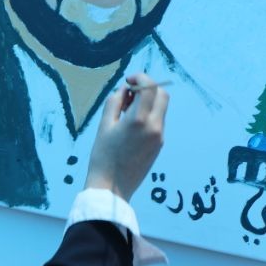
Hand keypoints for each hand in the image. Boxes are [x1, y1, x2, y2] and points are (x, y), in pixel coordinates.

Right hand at [84, 72, 168, 201]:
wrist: (112, 188)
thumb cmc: (103, 156)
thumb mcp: (104, 125)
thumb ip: (115, 102)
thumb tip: (126, 89)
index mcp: (139, 120)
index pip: (150, 87)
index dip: (140, 77)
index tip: (129, 79)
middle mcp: (154, 127)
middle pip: (162, 94)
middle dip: (149, 87)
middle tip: (130, 92)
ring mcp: (159, 137)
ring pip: (161, 108)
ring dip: (149, 101)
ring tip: (127, 110)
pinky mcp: (159, 145)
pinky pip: (158, 121)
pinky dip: (149, 114)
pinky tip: (131, 124)